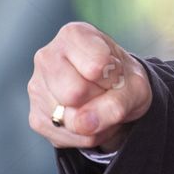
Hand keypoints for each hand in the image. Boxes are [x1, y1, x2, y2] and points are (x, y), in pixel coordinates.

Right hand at [28, 21, 152, 150]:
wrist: (116, 94)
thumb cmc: (124, 80)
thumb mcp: (136, 86)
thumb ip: (117, 102)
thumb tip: (83, 124)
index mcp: (73, 35)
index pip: (95, 67)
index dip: (113, 77)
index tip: (114, 72)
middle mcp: (47, 57)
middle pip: (75, 93)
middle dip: (100, 99)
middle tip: (105, 91)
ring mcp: (37, 88)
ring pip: (72, 120)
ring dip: (97, 121)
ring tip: (98, 104)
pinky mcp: (37, 117)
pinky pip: (69, 137)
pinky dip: (88, 135)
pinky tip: (89, 118)